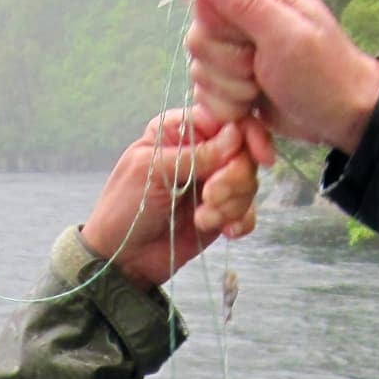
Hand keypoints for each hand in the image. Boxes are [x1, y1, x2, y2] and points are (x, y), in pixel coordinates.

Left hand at [80, 108, 260, 287]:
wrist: (120, 260)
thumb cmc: (123, 209)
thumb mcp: (152, 172)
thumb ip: (195, 154)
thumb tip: (235, 135)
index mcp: (180, 131)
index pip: (228, 119)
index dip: (248, 135)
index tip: (258, 155)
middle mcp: (201, 153)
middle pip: (244, 152)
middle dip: (234, 177)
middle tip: (209, 196)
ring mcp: (211, 184)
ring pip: (249, 182)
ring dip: (231, 203)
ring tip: (202, 219)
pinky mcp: (218, 213)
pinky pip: (247, 211)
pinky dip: (240, 221)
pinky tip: (225, 231)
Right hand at [185, 0, 378, 154]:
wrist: (335, 115)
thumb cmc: (321, 72)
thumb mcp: (284, 34)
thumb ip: (242, 1)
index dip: (214, 23)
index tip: (245, 39)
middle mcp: (244, 9)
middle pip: (198, 36)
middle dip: (225, 63)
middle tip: (258, 67)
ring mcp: (234, 45)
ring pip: (199, 68)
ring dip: (228, 88)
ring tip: (260, 86)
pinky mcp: (229, 76)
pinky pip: (204, 93)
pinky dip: (227, 105)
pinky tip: (252, 103)